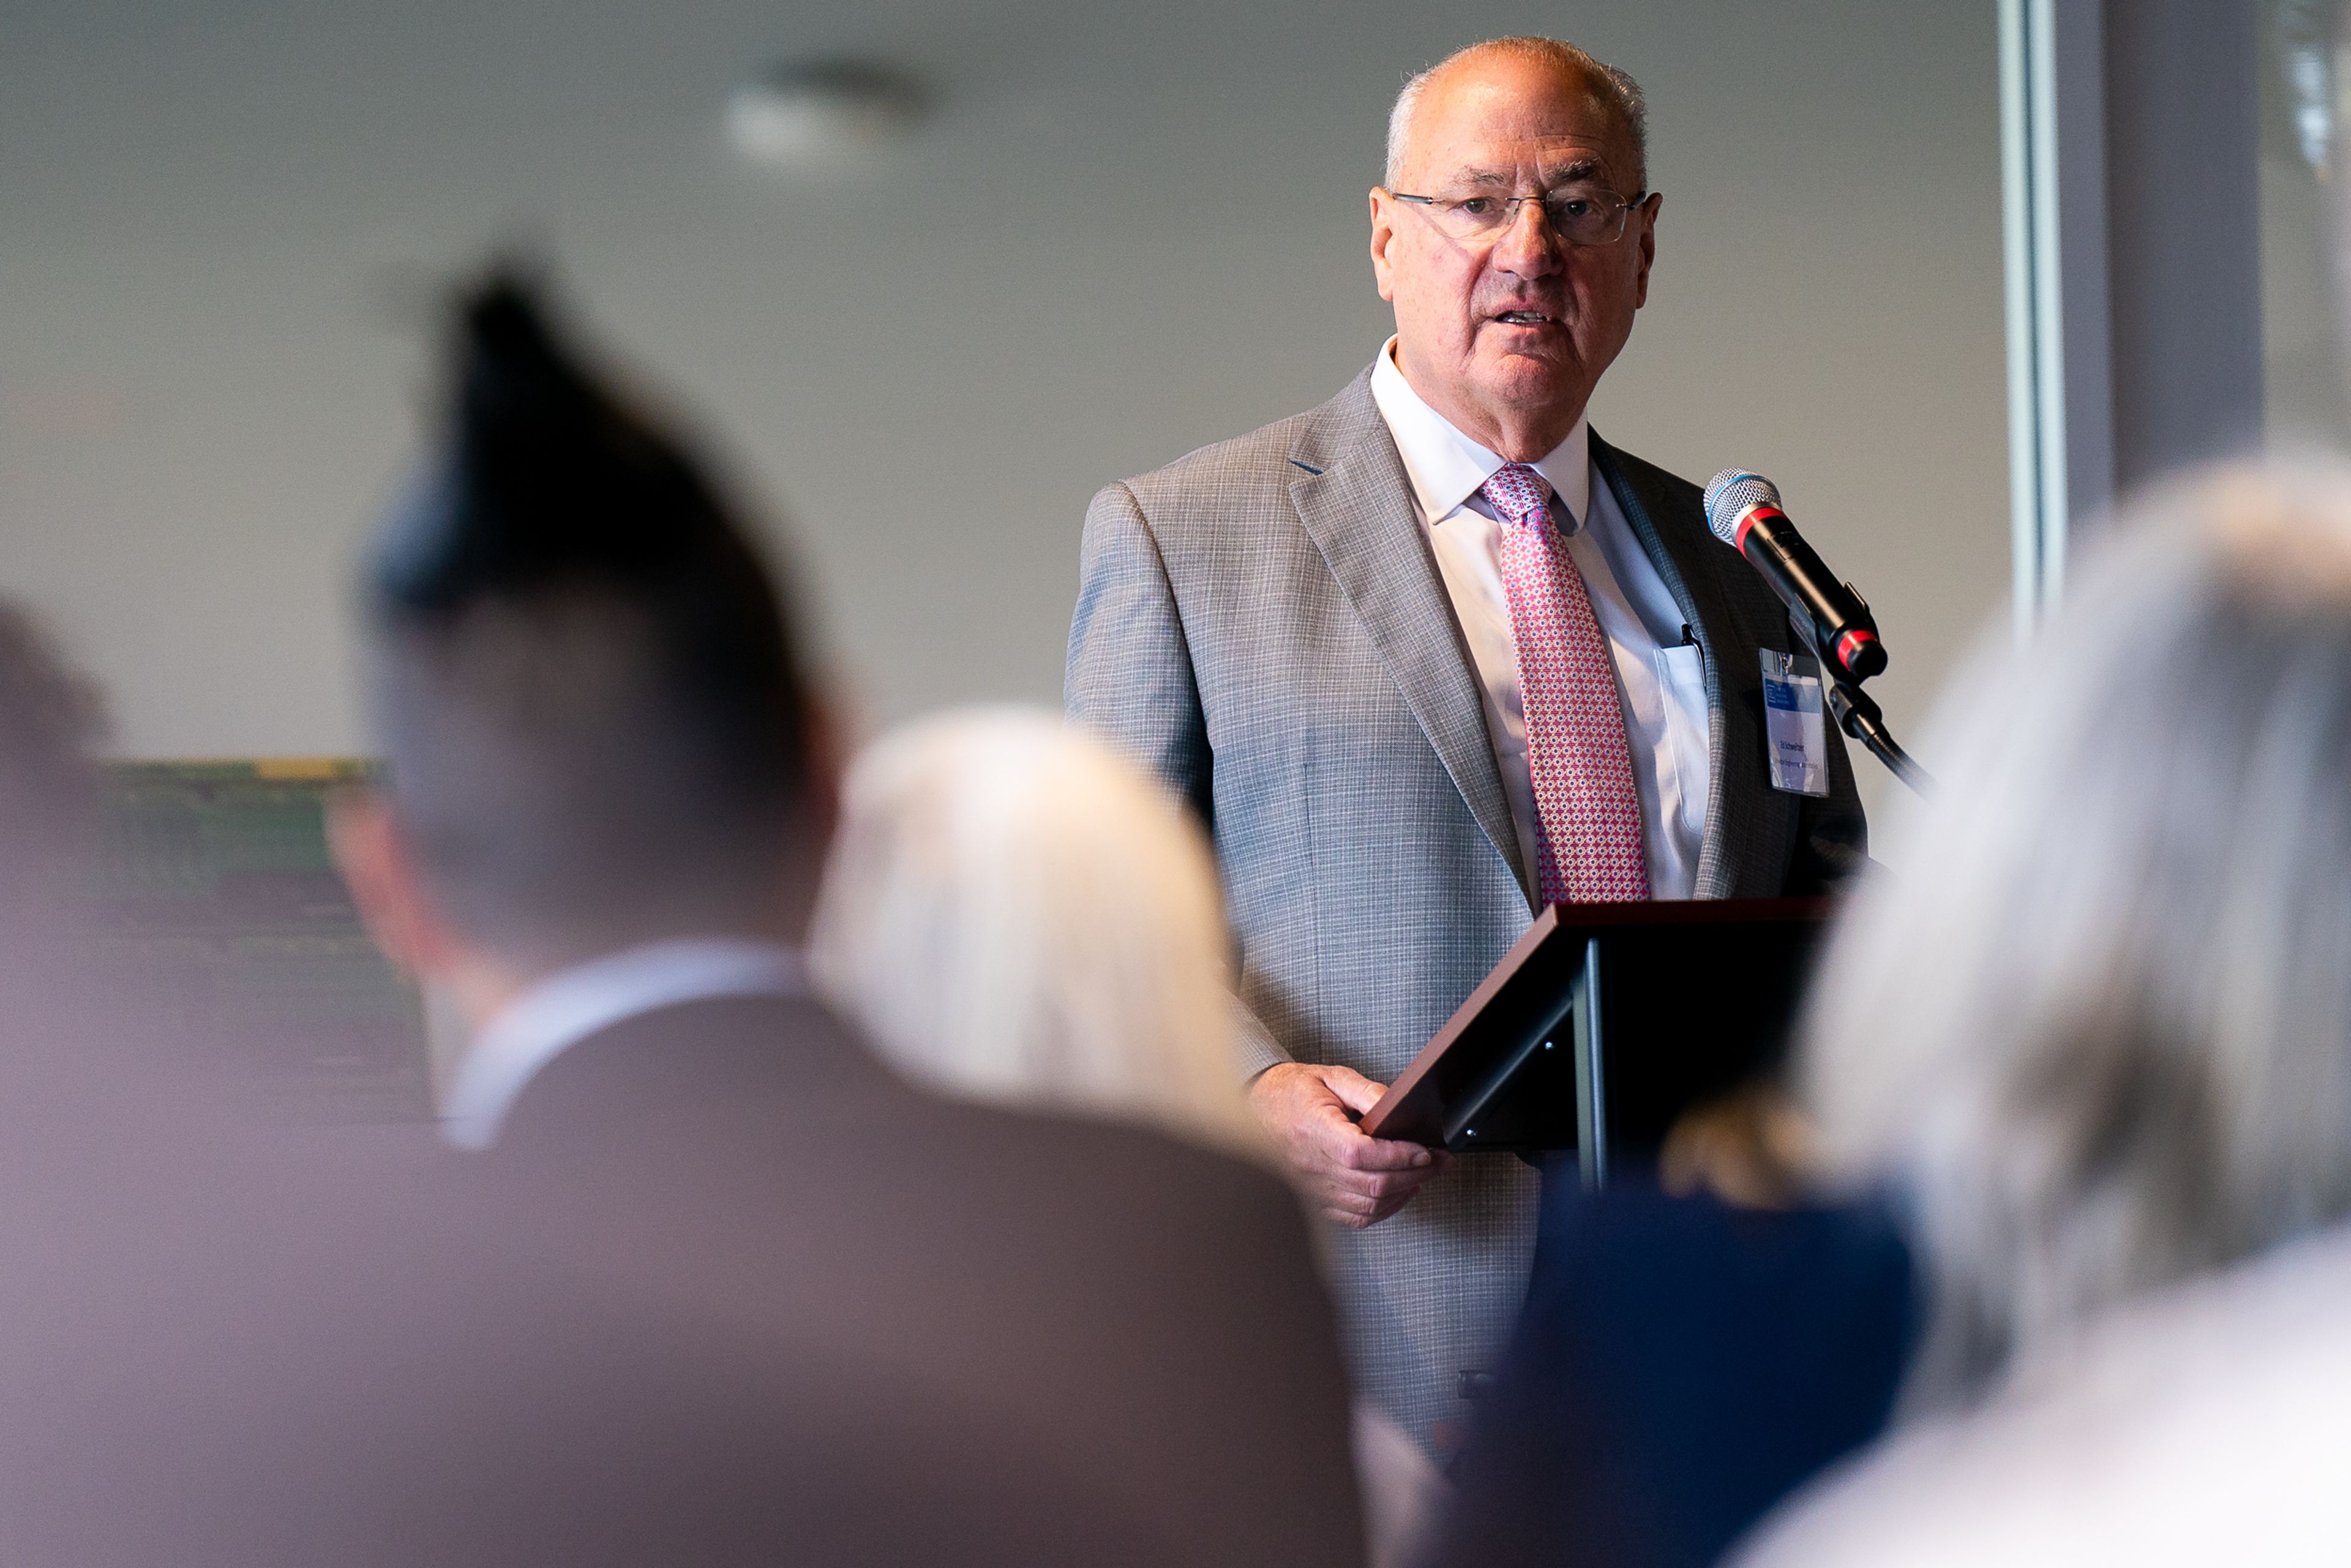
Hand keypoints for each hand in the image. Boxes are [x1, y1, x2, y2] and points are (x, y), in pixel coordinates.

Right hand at [1247, 1062, 1448, 1228]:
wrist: (1256, 1110)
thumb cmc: (1291, 1093)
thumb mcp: (1330, 1077)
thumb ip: (1366, 1091)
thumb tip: (1397, 1108)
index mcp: (1313, 1131)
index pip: (1361, 1154)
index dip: (1398, 1156)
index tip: (1425, 1151)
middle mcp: (1310, 1166)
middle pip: (1371, 1184)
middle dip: (1415, 1174)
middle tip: (1439, 1161)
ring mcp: (1311, 1189)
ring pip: (1367, 1206)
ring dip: (1403, 1193)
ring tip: (1423, 1175)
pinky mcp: (1314, 1201)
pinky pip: (1355, 1216)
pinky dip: (1383, 1209)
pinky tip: (1398, 1193)